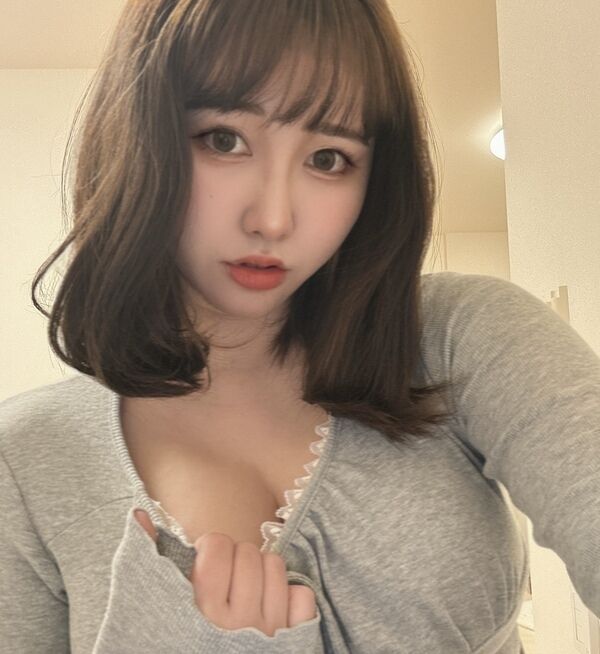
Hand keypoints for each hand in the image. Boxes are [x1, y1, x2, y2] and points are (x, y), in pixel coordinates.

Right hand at [134, 509, 316, 636]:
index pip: (218, 544)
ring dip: (261, 573)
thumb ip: (150, 559)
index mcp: (202, 611)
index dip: (210, 548)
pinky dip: (289, 597)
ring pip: (276, 566)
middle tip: (224, 579)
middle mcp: (239, 621)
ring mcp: (270, 631)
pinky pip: (302, 596)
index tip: (205, 563)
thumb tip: (142, 513)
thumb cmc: (174, 643)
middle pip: (248, 552)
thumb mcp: (153, 609)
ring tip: (244, 590)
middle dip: (234, 558)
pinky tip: (270, 607)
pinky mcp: (294, 641)